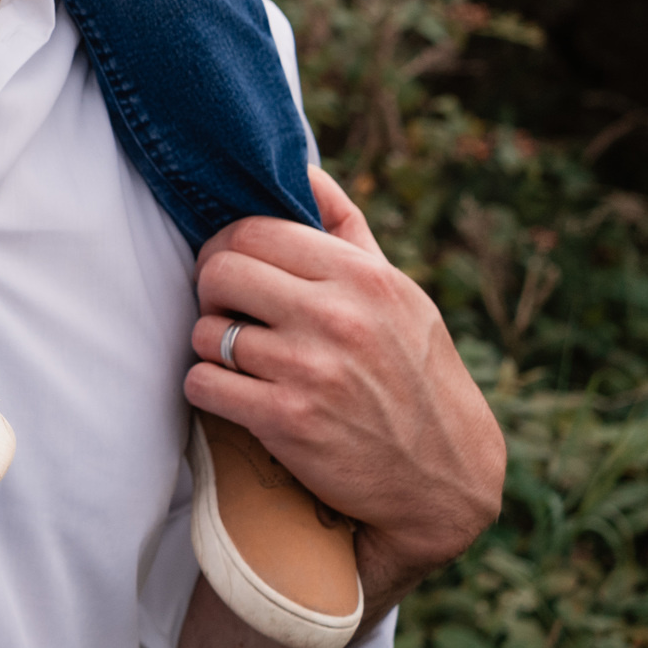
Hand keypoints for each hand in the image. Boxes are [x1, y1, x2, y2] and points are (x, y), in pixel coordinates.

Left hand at [187, 167, 504, 594]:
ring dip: (210, 346)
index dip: (226, 247)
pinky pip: (202, 383)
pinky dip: (207, 389)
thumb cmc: (414, 373)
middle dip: (211, 292)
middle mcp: (336, 317)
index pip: (253, 231)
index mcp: (361, 277)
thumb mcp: (398, 293)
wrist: (446, 477)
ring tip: (240, 359)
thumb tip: (304, 171)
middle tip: (228, 312)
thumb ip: (347, 232)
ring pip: (204, 330)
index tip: (230, 269)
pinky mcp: (286, 420)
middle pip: (219, 272)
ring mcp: (310, 369)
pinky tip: (234, 394)